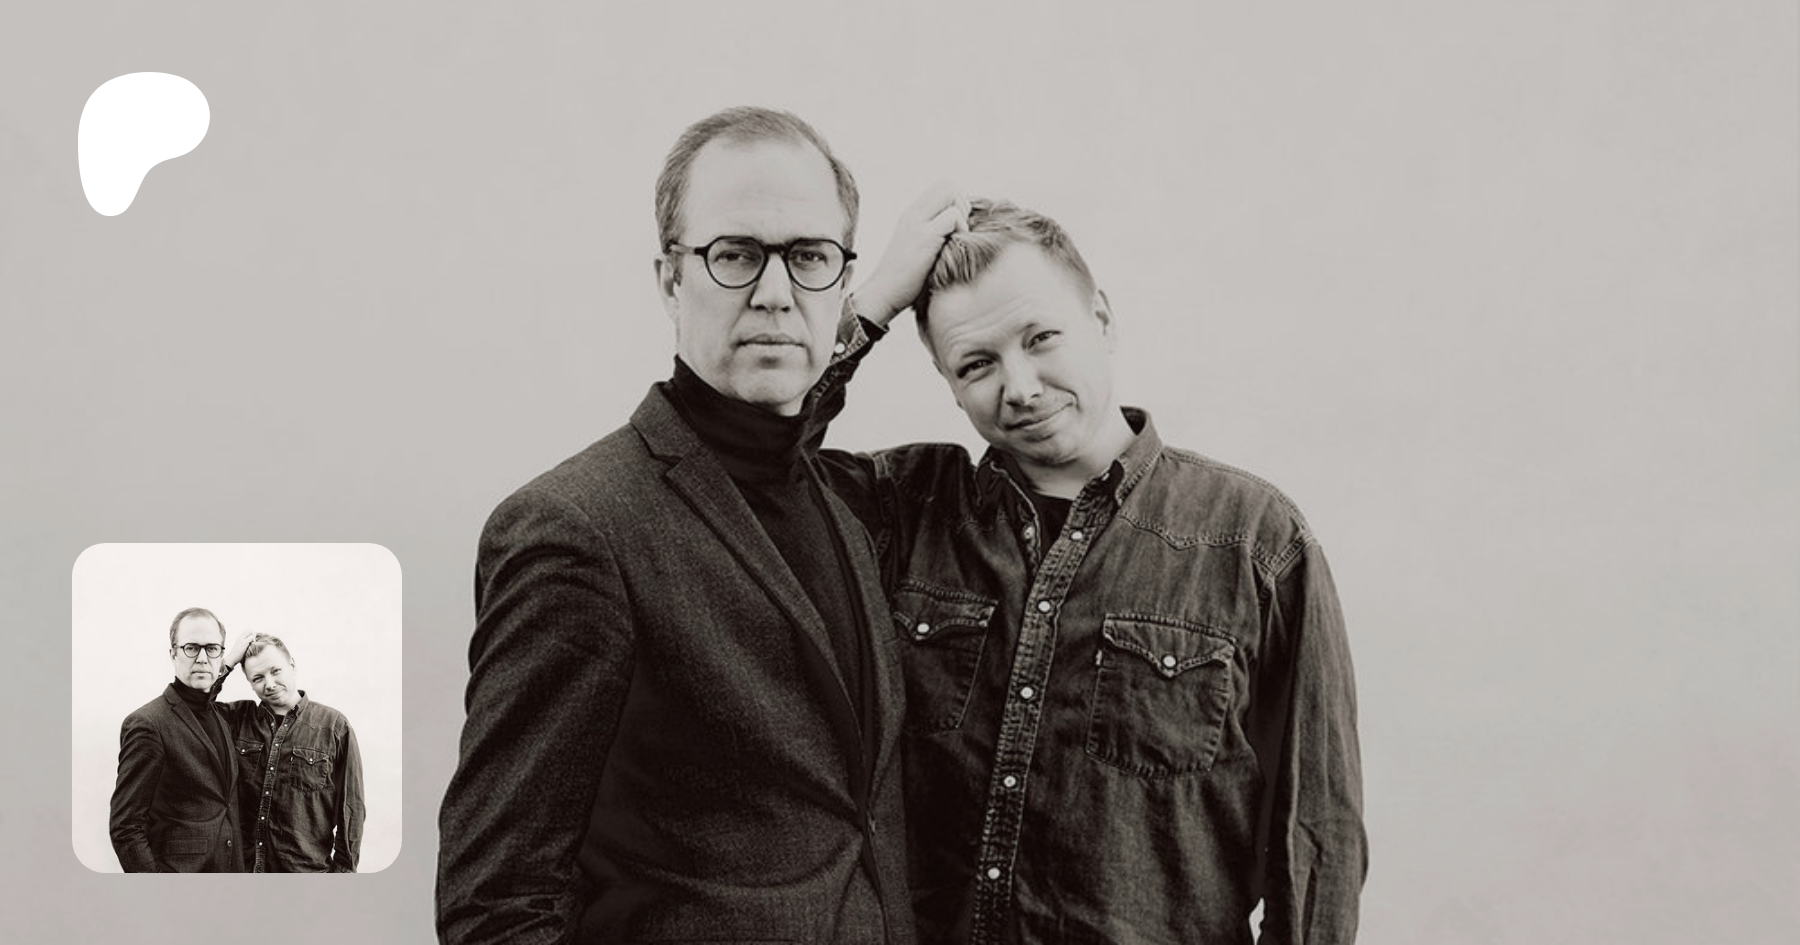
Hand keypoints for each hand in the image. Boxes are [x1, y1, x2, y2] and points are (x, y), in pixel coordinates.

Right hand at [223, 627, 250, 668]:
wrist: (231, 658)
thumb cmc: (236, 654)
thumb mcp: (240, 645)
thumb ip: (244, 642)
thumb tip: (251, 641)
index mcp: (239, 637)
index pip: (247, 629)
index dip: (252, 633)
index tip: (253, 638)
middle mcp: (240, 637)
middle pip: (250, 629)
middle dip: (254, 633)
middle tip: (254, 640)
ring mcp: (242, 640)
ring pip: (251, 632)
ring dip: (254, 636)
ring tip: (254, 642)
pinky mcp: (244, 643)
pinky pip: (251, 638)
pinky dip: (254, 640)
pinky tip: (253, 644)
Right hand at [853, 180, 969, 326]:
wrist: (883, 294)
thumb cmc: (902, 278)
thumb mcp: (915, 247)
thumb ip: (931, 232)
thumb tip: (958, 231)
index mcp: (911, 214)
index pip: (941, 187)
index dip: (955, 203)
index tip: (954, 227)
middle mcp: (913, 213)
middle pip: (949, 185)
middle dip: (961, 205)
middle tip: (957, 231)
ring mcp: (918, 223)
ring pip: (952, 195)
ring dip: (962, 217)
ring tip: (954, 240)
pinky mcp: (925, 237)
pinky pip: (953, 217)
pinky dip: (960, 230)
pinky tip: (952, 248)